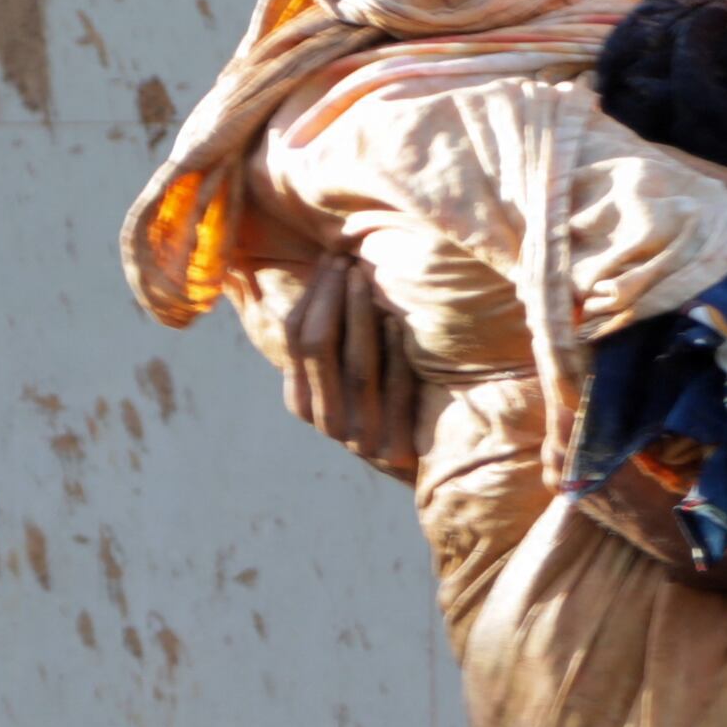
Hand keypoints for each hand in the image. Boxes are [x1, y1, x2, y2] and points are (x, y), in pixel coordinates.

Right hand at [280, 251, 421, 479]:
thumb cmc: (388, 402)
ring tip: (366, 277)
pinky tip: (398, 321)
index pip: (294, 339)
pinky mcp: (396, 448)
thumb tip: (322, 270)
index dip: (312, 295)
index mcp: (303, 401)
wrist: (431, 466)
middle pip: (318, 347)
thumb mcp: (349, 377)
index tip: (331, 259)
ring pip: (357, 367)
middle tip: (346, 260)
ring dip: (360, 315)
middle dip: (331, 296)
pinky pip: (396, 392)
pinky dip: (396, 354)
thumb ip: (333, 341)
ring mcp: (360, 437)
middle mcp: (325, 420)